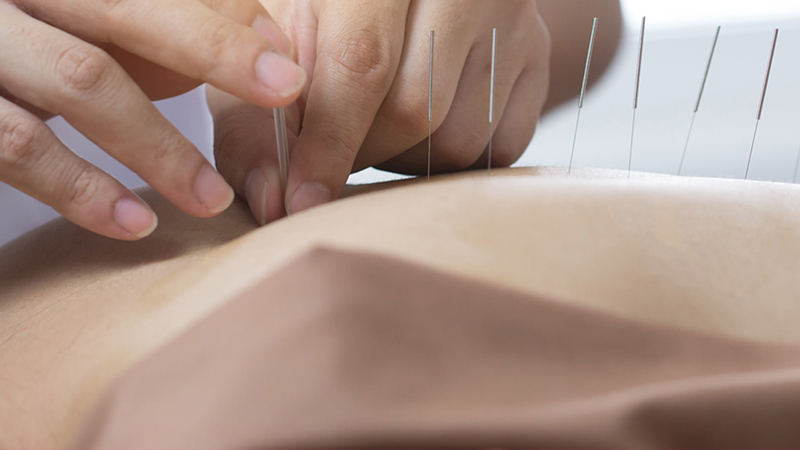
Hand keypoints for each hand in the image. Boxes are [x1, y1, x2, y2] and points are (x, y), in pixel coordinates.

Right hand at [0, 0, 305, 239]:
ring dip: (159, 147)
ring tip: (213, 199)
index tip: (286, 66)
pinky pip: (20, 146)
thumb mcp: (93, 27)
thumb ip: (167, 28)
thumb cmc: (31, 45)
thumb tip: (268, 36)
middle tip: (283, 91)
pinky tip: (134, 222)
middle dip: (213, 50)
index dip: (223, 24)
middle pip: (119, 9)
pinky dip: (82, 189)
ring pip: (81, 82)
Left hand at [208, 0, 549, 224]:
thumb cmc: (328, 9)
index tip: (300, 201)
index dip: (327, 143)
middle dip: (363, 153)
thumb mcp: (277, 35)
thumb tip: (276, 198)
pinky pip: (499, 147)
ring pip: (459, 138)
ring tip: (378, 129)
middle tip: (333, 153)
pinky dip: (451, 159)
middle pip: (415, 110)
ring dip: (405, 160)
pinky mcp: (540, 57)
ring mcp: (514, 17)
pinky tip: (423, 130)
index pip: (362, 63)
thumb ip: (262, 113)